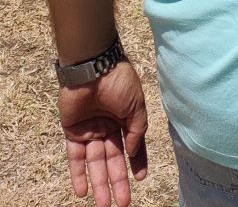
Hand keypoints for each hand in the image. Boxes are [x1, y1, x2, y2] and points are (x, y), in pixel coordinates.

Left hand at [58, 62, 148, 206]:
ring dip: (99, 183)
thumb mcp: (137, 105)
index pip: (133, 146)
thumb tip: (133, 153)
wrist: (93, 67)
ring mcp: (91, 130)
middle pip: (113, 159)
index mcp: (126, 118)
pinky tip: (82, 191)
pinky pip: (75, 157)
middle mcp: (109, 126)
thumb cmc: (119, 82)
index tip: (140, 178)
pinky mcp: (73, 131)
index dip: (137, 162)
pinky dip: (78, 174)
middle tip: (122, 203)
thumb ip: (137, 130)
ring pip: (95, 162)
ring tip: (103, 204)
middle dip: (118, 181)